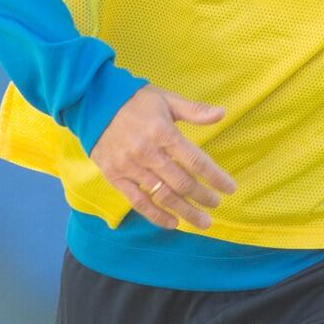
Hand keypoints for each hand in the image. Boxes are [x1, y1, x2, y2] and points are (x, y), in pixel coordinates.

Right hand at [90, 86, 237, 230]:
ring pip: (163, 195)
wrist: (93, 104)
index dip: (215, 177)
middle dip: (203, 197)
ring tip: (203, 222)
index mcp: (163, 132)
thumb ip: (194, 110)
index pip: (195, 160)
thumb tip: (222, 113)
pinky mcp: (116, 177)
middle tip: (216, 205)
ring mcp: (130, 167)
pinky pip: (138, 202)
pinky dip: (156, 216)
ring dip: (186, 211)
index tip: (229, 188)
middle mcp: (147, 152)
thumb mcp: (166, 100)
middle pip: (182, 182)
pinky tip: (172, 223)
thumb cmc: (135, 102)